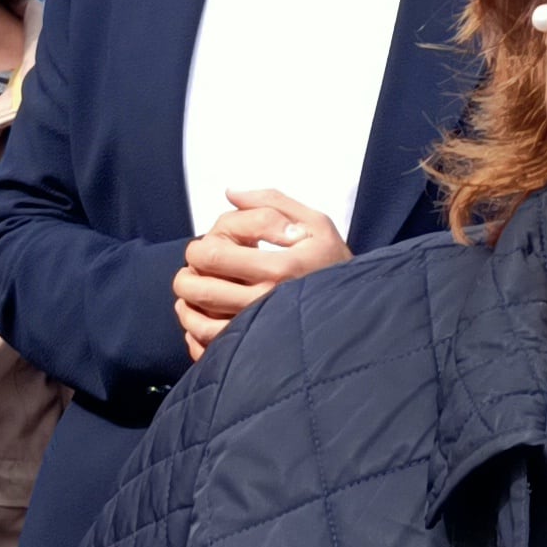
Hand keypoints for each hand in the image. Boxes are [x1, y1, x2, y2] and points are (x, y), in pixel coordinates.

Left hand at [172, 188, 349, 360]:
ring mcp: (259, 333)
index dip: (200, 247)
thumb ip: (271, 203)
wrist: (358, 313)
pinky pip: (210, 351)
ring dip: (187, 306)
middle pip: (196, 289)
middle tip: (196, 270)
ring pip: (197, 324)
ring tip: (193, 296)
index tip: (209, 245)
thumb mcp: (316, 223)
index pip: (212, 255)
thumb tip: (231, 193)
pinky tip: (203, 322)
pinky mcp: (255, 354)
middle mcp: (266, 303)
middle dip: (188, 275)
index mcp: (279, 268)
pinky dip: (196, 337)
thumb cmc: (334, 265)